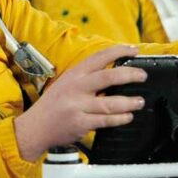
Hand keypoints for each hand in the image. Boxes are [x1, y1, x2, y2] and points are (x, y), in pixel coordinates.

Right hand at [13, 45, 146, 160]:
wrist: (34, 127)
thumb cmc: (53, 106)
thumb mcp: (66, 84)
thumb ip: (87, 78)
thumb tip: (116, 74)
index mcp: (74, 74)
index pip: (99, 57)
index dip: (119, 51)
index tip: (134, 50)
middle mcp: (76, 88)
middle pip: (108, 77)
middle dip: (130, 75)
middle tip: (143, 76)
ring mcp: (77, 106)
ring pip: (110, 102)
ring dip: (129, 102)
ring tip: (139, 101)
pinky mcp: (80, 123)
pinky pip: (105, 120)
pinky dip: (119, 118)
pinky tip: (127, 116)